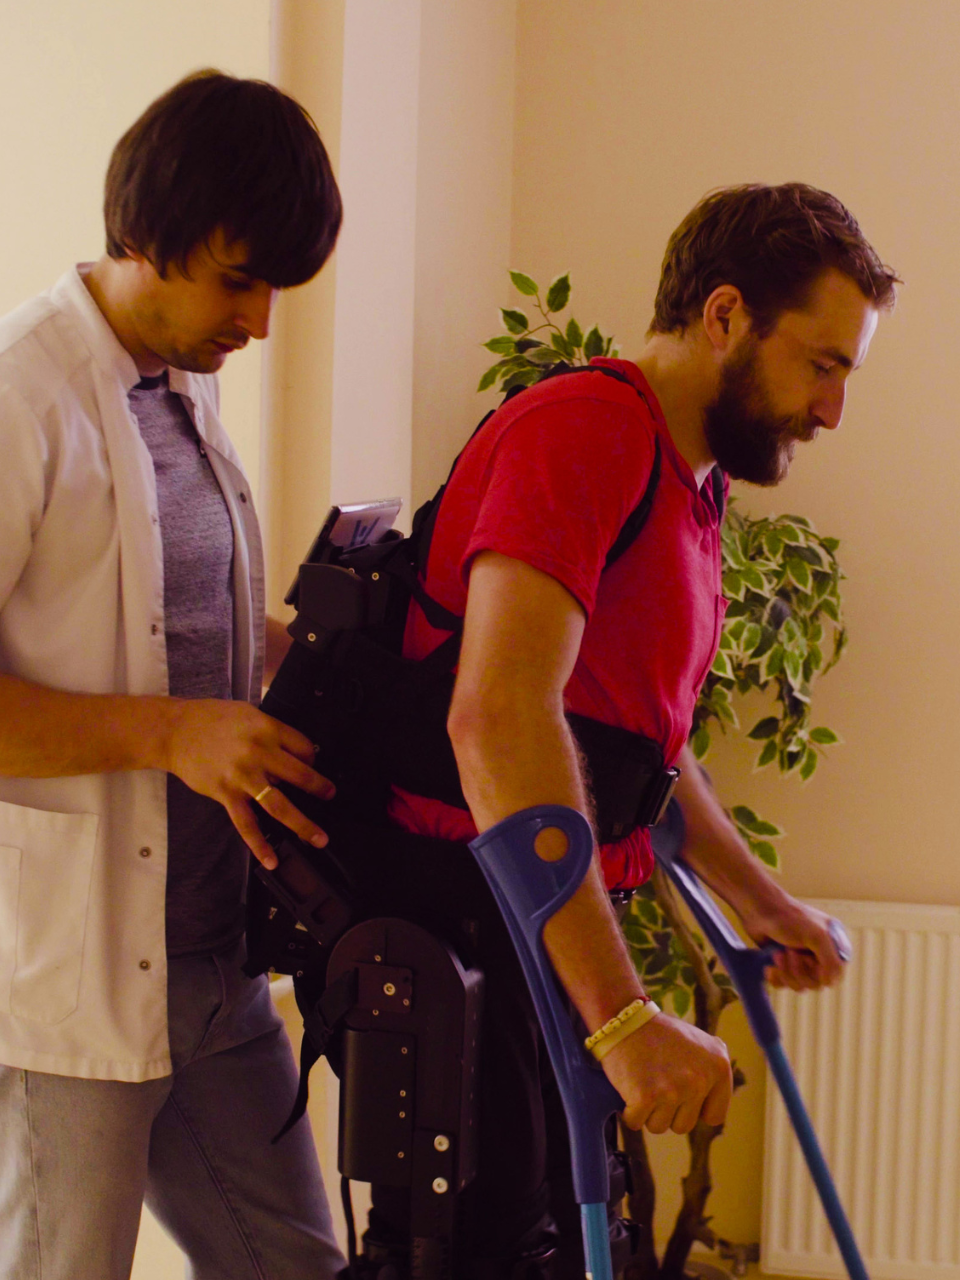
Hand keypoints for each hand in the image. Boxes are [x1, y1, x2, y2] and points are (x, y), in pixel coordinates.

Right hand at [163, 699, 333, 868]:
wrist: (175, 731)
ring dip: (303, 824)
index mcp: (267, 729)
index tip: (312, 763)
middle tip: (330, 794)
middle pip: (300, 775)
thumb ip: (271, 732)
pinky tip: (271, 859)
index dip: (312, 757)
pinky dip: (259, 844)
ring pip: (279, 805)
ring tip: (319, 838)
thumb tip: (293, 754)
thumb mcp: (248, 713)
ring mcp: (242, 776)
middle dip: (320, 788)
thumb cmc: (211, 719)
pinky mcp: (226, 794)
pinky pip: (246, 824)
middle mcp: (259, 753)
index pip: (304, 747)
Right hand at [601, 1011, 731, 1134]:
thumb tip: (714, 1106)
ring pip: (659, 1127)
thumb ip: (711, 1071)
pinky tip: (629, 1088)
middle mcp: (700, 1080)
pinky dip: (628, 1112)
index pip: (713, 1116)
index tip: (681, 1092)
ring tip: (643, 1081)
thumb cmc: (659, 1033)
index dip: (694, 1108)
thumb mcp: (699, 1043)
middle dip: (667, 1110)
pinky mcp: (645, 1097)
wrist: (625, 1018)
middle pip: (684, 1125)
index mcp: (719, 1067)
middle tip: (656, 1081)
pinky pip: (636, 1123)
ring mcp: (673, 1090)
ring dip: (648, 1111)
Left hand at [739, 895, 845, 991]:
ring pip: (800, 986)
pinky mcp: (783, 965)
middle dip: (798, 971)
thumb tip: (829, 983)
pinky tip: (769, 966)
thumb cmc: (788, 918)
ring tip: (777, 954)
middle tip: (788, 952)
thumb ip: (832, 962)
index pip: (834, 975)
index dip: (819, 972)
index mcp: (832, 946)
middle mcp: (819, 954)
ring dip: (786, 973)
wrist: (758, 909)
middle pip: (815, 983)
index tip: (806, 957)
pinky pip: (784, 985)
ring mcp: (800, 960)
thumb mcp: (818, 936)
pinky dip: (776, 978)